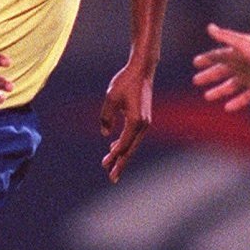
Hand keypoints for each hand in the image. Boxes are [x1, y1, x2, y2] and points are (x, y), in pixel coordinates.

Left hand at [100, 59, 152, 181]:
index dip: (114, 156)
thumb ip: (106, 117)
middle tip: (112, 178)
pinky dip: (125, 144)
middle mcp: (143, 125)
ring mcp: (145, 123)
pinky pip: (133, 137)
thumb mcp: (110, 98)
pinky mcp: (144, 119)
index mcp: (136, 122)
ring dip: (122, 155)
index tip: (105, 166)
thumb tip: (105, 134)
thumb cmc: (125, 82)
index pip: (123, 144)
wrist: (142, 70)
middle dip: (120, 163)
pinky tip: (114, 147)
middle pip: (130, 149)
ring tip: (110, 166)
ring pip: (132, 144)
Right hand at [191, 24, 249, 111]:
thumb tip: (209, 28)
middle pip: (221, 72)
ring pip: (231, 86)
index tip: (196, 62)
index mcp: (236, 55)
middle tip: (196, 81)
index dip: (207, 60)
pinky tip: (227, 108)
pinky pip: (245, 98)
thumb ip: (226, 37)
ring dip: (219, 91)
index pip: (217, 57)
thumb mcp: (242, 44)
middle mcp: (242, 66)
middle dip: (209, 76)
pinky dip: (236, 103)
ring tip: (207, 97)